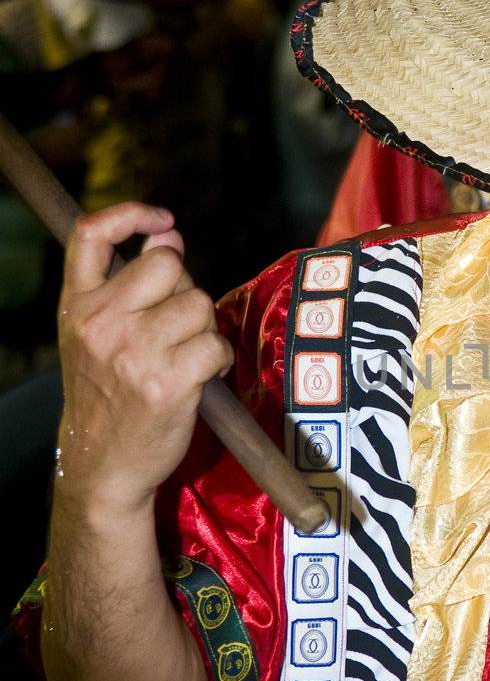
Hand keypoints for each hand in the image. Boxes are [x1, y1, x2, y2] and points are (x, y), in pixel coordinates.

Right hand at [57, 203, 232, 517]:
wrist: (101, 465)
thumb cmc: (106, 396)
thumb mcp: (92, 337)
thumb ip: (125, 285)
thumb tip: (167, 232)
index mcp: (78, 308)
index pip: (90, 235)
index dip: (130, 214)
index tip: (162, 221)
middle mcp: (102, 323)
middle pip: (167, 263)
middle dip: (184, 288)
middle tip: (176, 325)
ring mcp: (135, 352)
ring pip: (199, 303)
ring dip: (205, 328)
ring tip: (186, 356)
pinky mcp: (169, 382)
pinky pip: (216, 344)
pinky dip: (219, 359)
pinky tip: (202, 375)